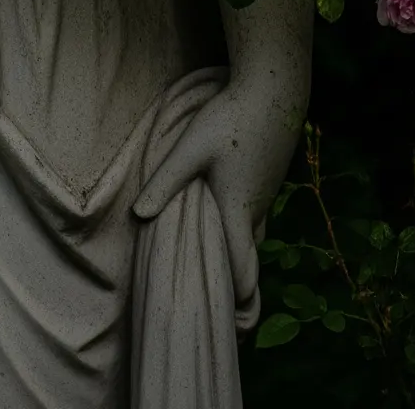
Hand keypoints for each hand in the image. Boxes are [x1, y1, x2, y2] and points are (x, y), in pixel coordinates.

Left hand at [132, 81, 298, 318]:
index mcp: (237, 210)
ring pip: (253, 236)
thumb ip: (166, 181)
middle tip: (223, 306)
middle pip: (249, 258)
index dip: (241, 300)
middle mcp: (255, 210)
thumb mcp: (191, 148)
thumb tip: (138, 215)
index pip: (243, 269)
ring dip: (239, 253)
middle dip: (238, 282)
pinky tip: (228, 219)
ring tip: (219, 266)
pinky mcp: (267, 180)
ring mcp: (266, 195)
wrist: (276, 89)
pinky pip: (256, 217)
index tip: (235, 326)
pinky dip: (243, 229)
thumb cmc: (231, 117)